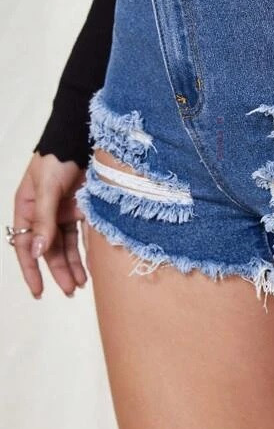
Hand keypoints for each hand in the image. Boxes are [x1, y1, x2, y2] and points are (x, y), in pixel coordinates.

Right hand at [12, 152, 87, 298]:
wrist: (83, 137)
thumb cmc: (59, 159)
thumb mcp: (47, 189)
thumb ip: (43, 220)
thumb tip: (36, 251)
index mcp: (27, 208)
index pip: (25, 246)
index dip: (31, 270)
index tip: (38, 291)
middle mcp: (44, 214)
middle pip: (49, 249)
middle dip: (58, 271)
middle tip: (70, 291)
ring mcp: (64, 212)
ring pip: (67, 245)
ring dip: (73, 264)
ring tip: (82, 284)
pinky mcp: (83, 209)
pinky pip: (83, 235)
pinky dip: (87, 250)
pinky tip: (93, 266)